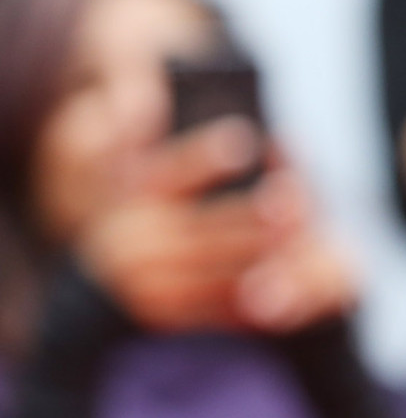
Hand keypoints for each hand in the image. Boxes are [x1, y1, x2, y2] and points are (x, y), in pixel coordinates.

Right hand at [75, 118, 355, 334]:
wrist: (93, 291)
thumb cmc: (127, 214)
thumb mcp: (110, 172)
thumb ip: (130, 134)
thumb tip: (152, 97)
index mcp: (125, 202)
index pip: (168, 174)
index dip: (206, 157)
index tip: (247, 139)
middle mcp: (133, 244)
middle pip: (205, 229)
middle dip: (253, 216)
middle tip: (295, 200)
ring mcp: (148, 286)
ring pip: (218, 271)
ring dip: (262, 257)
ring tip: (300, 238)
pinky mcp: (167, 320)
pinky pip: (219, 307)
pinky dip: (254, 293)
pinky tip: (287, 278)